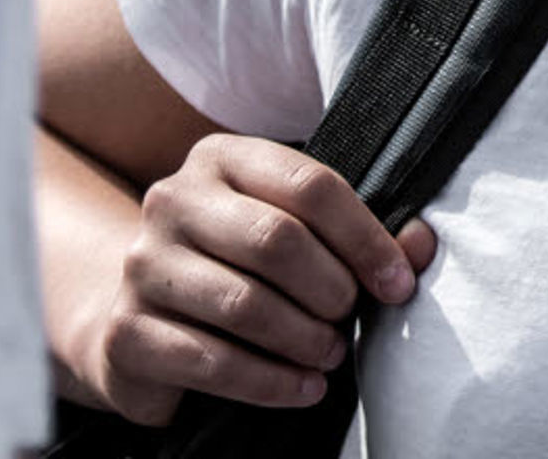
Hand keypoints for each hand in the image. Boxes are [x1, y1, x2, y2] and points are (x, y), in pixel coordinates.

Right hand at [52, 134, 438, 423]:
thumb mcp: (291, 233)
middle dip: (332, 290)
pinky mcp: (126, 333)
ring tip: (331, 355)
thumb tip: (421, 244)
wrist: (140, 317)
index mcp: (220, 158)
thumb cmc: (235, 267)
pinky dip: (270, 382)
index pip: (309, 185)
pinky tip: (302, 388)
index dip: (365, 237)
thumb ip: (356, 233)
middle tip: (351, 320)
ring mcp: (142, 266)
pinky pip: (212, 361)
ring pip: (245, 304)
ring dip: (305, 339)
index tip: (398, 282)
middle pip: (277, 241)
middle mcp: (172, 201)